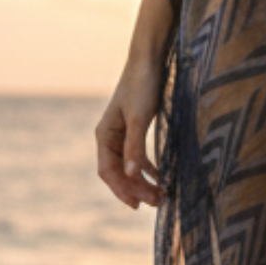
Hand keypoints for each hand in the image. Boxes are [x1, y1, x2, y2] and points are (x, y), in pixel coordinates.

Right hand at [96, 56, 165, 208]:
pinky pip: (137, 156)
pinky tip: (160, 177)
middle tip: (157, 202)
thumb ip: (134, 147)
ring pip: (128, 166)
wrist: (149, 60)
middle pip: (118, 172)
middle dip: (135, 189)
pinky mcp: (134, 128)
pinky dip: (148, 168)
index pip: (108, 171)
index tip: (138, 205)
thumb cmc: (142, 86)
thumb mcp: (139, 118)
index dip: (121, 190)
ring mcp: (121, 133)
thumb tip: (130, 174)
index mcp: (104, 135)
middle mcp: (109, 137)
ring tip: (160, 195)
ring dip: (142, 182)